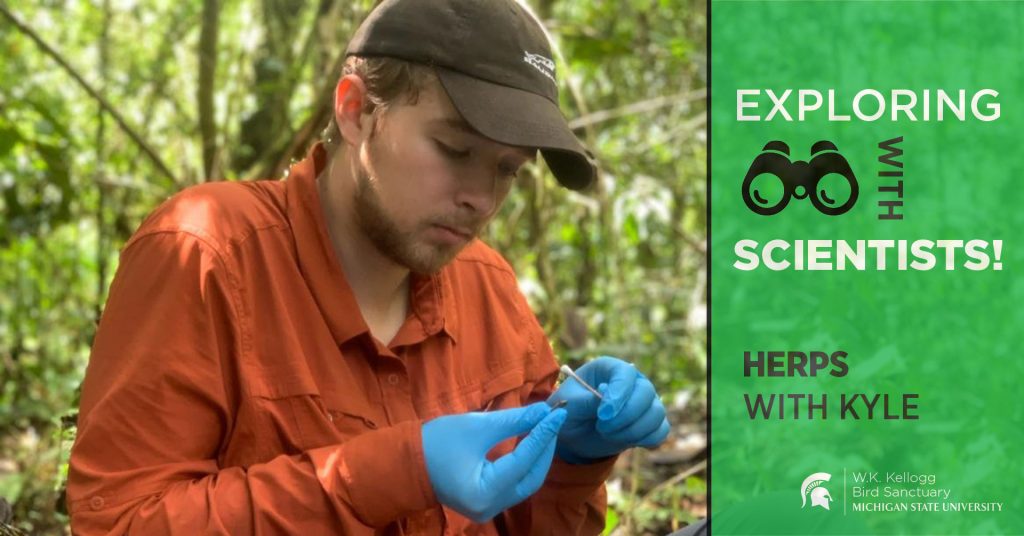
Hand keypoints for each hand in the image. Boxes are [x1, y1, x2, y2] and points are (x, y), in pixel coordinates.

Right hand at [421, 402, 566, 522]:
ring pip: (525, 483)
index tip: (557, 413)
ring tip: (545, 429)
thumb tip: (544, 411)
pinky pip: (514, 484)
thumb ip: (514, 420)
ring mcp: (489, 509)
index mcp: (484, 491)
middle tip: (553, 420)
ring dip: (537, 456)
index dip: (543, 434)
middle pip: (531, 478)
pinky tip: (531, 444)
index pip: (524, 461)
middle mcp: (490, 507)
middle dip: (544, 448)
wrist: (405, 462)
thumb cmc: (436, 442)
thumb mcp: (477, 426)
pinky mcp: (487, 503)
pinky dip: (525, 464)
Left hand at [548, 356, 669, 463]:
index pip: (626, 374)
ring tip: (608, 434)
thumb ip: (586, 402)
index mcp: (610, 368)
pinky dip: (645, 439)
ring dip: (633, 430)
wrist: (574, 433)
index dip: (619, 394)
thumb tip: (605, 400)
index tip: (604, 414)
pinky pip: (661, 430)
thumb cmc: (569, 411)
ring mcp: (644, 401)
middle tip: (603, 427)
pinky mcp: (650, 422)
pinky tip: (625, 440)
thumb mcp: (569, 406)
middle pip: (646, 392)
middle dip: (626, 415)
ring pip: (656, 413)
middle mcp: (632, 381)